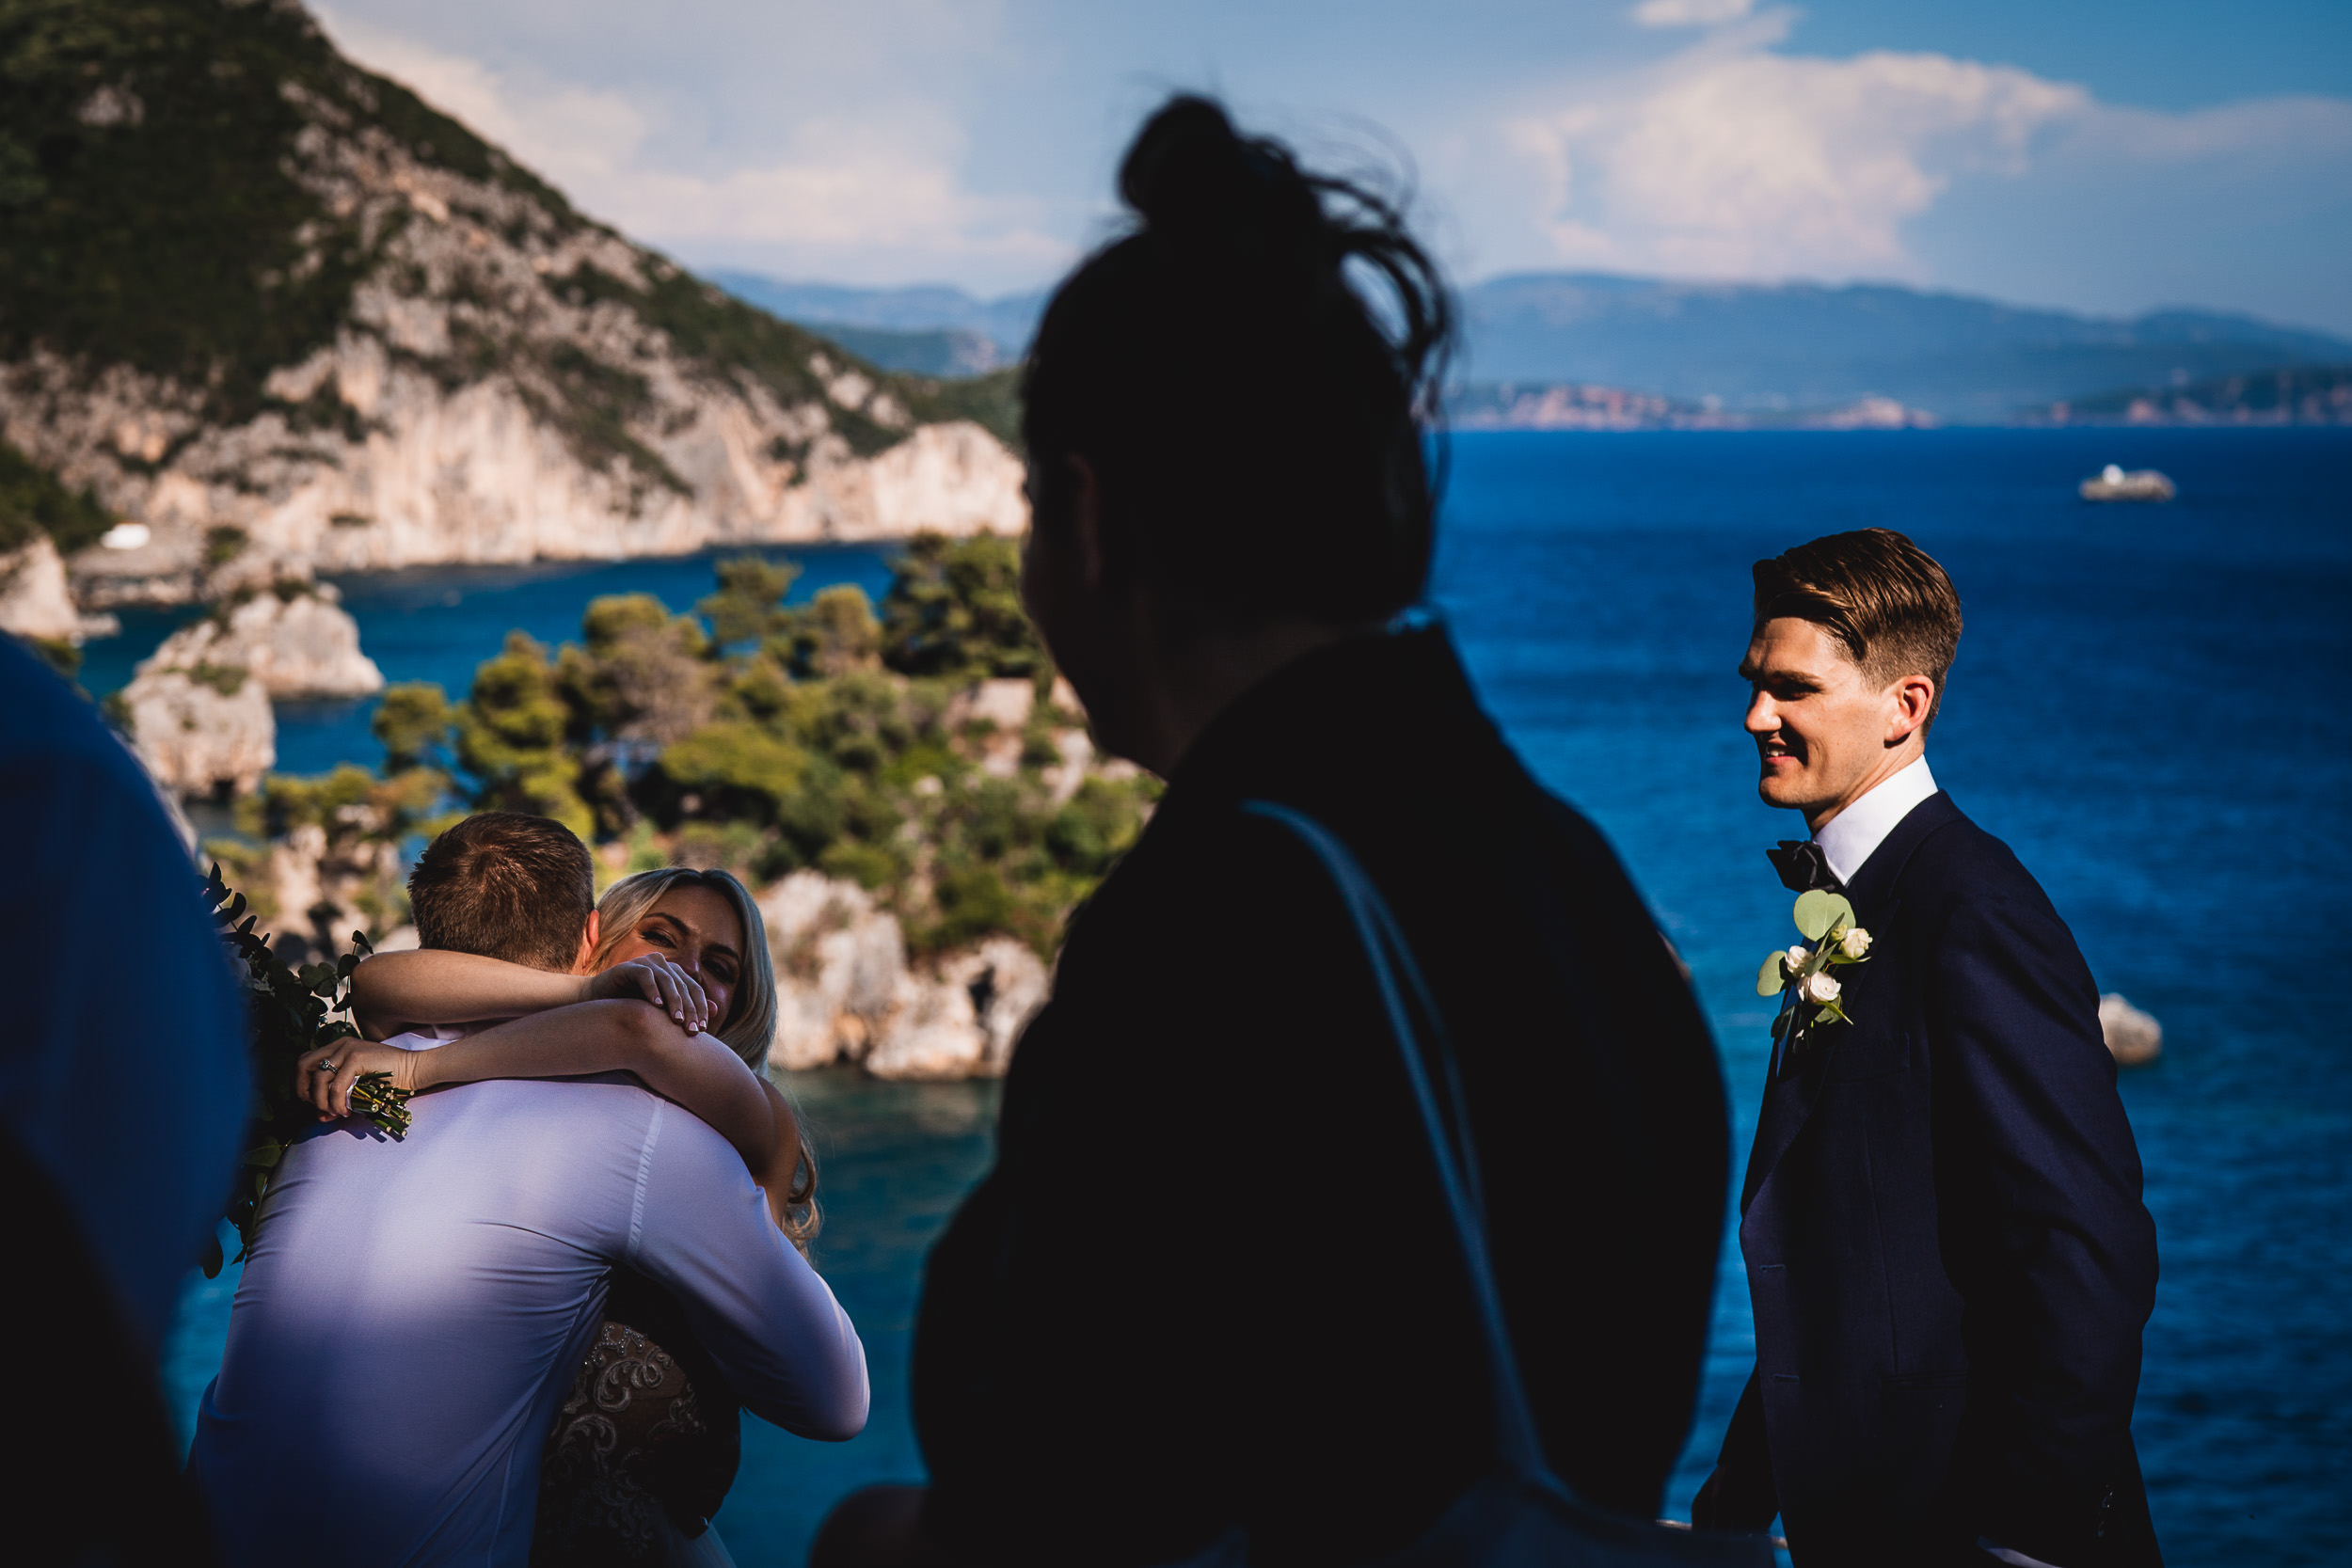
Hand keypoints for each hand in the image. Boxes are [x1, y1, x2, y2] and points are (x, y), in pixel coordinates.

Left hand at [296, 1040, 424, 1119]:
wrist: (415, 1070)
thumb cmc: (390, 1081)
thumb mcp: (357, 1089)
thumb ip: (337, 1099)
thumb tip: (320, 1117)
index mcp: (339, 1048)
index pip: (306, 1063)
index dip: (303, 1085)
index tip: (316, 1104)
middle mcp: (340, 1045)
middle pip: (303, 1065)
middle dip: (304, 1090)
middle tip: (319, 1107)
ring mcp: (348, 1049)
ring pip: (318, 1078)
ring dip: (322, 1101)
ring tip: (336, 1112)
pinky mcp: (357, 1057)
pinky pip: (336, 1086)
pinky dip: (336, 1103)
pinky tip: (346, 1111)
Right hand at [587, 955, 713, 1033]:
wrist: (598, 1003)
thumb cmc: (632, 1008)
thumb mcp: (662, 1011)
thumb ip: (686, 1008)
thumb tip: (717, 1009)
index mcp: (675, 974)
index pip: (694, 990)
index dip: (700, 1008)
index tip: (703, 1029)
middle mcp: (663, 965)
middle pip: (683, 986)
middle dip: (690, 1009)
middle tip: (692, 1030)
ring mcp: (646, 963)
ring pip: (667, 980)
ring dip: (674, 1001)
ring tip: (677, 1020)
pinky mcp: (629, 966)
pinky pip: (645, 976)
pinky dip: (652, 990)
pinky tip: (656, 1006)